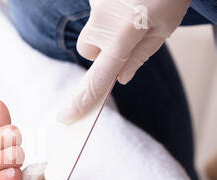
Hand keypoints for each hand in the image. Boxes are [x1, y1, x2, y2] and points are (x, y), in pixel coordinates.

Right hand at [57, 0, 190, 123]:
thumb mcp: (164, 27)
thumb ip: (140, 56)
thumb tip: (120, 78)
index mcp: (123, 35)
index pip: (98, 77)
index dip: (82, 100)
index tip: (67, 117)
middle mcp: (102, 22)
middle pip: (88, 50)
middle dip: (103, 50)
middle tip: (127, 36)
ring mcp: (94, 4)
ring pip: (92, 29)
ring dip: (106, 29)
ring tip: (132, 11)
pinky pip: (95, 12)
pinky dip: (109, 10)